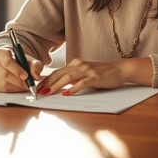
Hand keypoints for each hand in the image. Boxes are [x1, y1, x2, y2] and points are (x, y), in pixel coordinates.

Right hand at [0, 48, 43, 92]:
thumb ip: (35, 66)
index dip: (17, 70)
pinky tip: (18, 88)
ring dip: (16, 87)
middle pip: (4, 74)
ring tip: (24, 86)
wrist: (9, 64)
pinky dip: (12, 90)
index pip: (7, 62)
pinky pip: (1, 90)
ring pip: (3, 84)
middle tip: (28, 84)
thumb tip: (36, 76)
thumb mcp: (29, 60)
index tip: (26, 76)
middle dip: (18, 81)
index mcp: (1, 53)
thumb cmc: (19, 61)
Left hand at [37, 57, 151, 95]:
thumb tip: (60, 86)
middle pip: (59, 73)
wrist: (120, 69)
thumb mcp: (85, 74)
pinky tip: (67, 94)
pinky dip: (73, 88)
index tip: (37, 87)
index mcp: (75, 64)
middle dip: (47, 83)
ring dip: (56, 86)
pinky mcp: (96, 77)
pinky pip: (82, 83)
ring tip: (48, 93)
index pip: (57, 72)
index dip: (46, 79)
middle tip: (38, 92)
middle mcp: (79, 65)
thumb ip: (74, 78)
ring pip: (68, 77)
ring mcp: (87, 70)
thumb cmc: (102, 73)